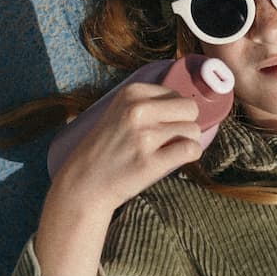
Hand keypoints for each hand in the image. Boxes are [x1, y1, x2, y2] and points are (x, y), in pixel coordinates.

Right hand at [47, 82, 205, 217]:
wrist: (84, 182)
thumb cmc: (106, 148)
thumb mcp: (119, 112)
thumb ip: (148, 104)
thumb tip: (189, 106)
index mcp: (130, 93)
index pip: (176, 94)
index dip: (173, 112)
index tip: (160, 125)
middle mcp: (137, 110)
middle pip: (190, 109)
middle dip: (185, 123)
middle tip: (168, 138)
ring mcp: (144, 136)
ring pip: (193, 130)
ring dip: (186, 142)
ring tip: (166, 151)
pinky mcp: (151, 161)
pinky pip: (191, 150)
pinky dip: (190, 155)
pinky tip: (175, 159)